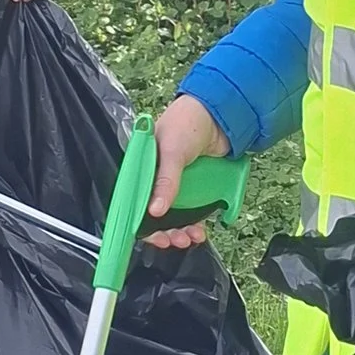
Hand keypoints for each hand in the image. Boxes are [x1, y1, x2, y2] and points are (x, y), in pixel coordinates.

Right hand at [145, 92, 227, 246]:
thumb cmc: (187, 122)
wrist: (219, 114)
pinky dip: (194, 225)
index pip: (134, 201)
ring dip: (180, 231)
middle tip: (174, 240)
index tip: (152, 236)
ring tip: (191, 237)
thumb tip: (154, 211)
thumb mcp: (172, 151)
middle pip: (153, 215)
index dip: (140, 223)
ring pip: (172, 218)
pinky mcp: (194, 188)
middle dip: (163, 232)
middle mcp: (155, 179)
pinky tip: (200, 231)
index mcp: (142, 169)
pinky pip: (191, 213)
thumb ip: (165, 181)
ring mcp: (176, 185)